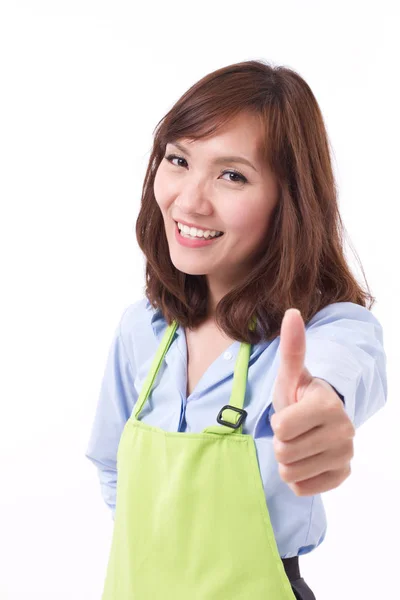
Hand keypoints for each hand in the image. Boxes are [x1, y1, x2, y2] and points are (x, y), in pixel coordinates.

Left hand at [271, 308, 355, 495]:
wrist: (317, 420)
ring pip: (291, 473)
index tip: (290, 412)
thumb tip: (291, 313)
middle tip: (293, 430)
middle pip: (284, 452)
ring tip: (298, 443)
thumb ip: (291, 347)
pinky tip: (307, 459)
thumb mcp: (290, 375)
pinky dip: (298, 477)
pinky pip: (302, 488)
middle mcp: (344, 431)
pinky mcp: (342, 476)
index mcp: (328, 405)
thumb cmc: (299, 396)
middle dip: (281, 441)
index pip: (282, 428)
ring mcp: (345, 455)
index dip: (277, 421)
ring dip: (287, 460)